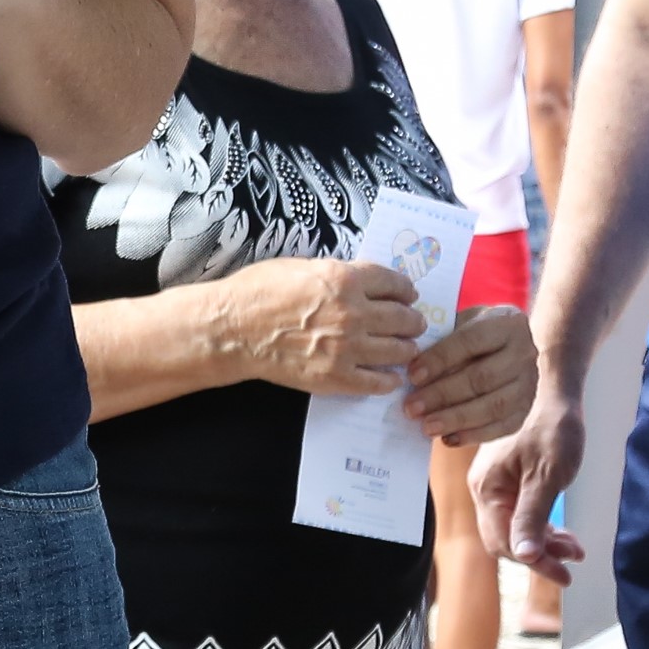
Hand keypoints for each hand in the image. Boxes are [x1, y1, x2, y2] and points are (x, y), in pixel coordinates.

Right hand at [202, 258, 427, 395]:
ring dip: (407, 348)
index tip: (410, 295)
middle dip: (413, 320)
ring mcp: (348, 348)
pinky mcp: (337, 377)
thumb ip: (338, 274)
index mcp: (345, 280)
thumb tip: (361, 282)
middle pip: (402, 317)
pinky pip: (377, 382)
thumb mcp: (303, 267)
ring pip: (397, 350)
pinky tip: (391, 377)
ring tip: (407, 349)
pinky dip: (389, 379)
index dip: (406, 289)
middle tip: (415, 323)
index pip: (393, 282)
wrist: (233, 330)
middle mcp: (354, 313)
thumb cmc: (258, 292)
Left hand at [404, 302, 533, 445]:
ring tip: (426, 427)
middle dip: (443, 394)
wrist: (505, 347)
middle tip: (412, 407)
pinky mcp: (526, 409)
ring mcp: (529, 383)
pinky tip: (448, 438)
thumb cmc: (471, 334)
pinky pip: (502, 427)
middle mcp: (525, 352)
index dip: (440, 359)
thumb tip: (409, 367)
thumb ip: (440, 339)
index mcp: (507, 322)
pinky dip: (474, 435)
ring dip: (456, 419)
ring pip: (493, 406)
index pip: (471, 341)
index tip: (412, 375)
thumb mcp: (459, 324)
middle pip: (482, 377)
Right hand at [472, 384, 585, 580]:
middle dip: (540, 553)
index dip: (534, 562)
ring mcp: (494, 482)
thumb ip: (532, 517)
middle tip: (574, 560)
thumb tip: (524, 556)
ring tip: (574, 548)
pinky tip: (561, 530)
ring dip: (543, 541)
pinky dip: (540, 523)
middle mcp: (484, 488)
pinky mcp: (507, 477)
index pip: (503, 542)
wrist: (552, 388)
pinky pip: (518, 511)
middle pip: (506, 538)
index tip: (565, 573)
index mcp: (487, 488)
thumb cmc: (553, 427)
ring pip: (514, 526)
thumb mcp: (547, 476)